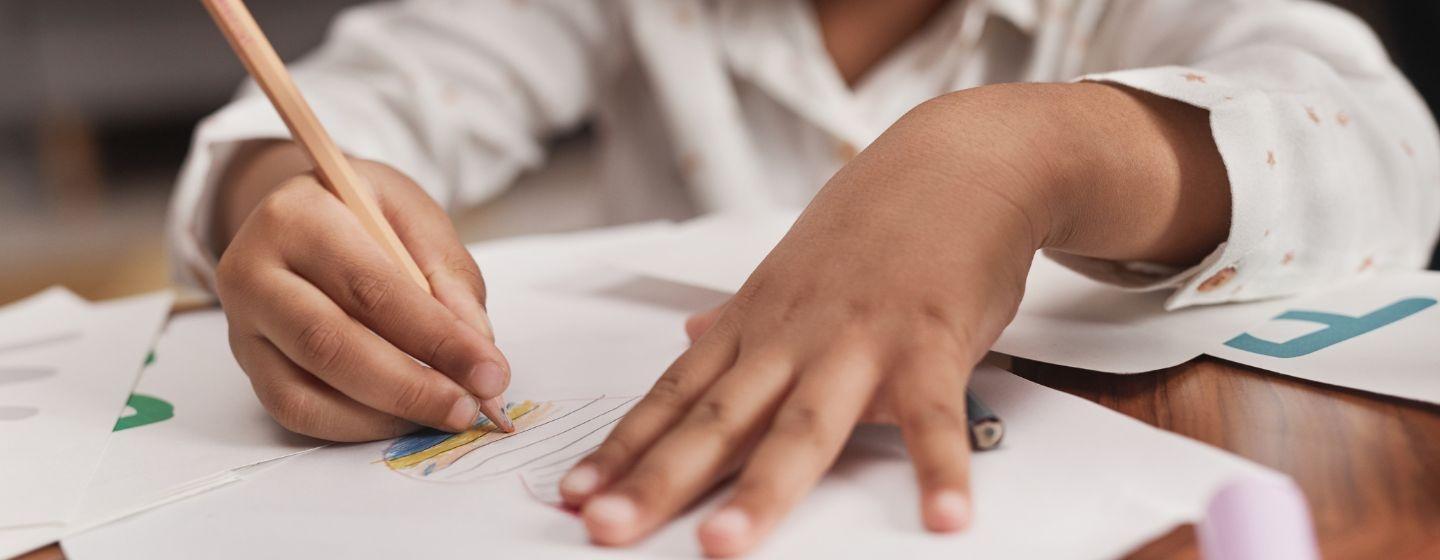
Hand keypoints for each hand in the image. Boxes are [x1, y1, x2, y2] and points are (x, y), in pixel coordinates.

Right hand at [215, 156, 512, 441]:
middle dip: (411, 388)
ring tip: (441, 414)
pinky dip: (355, 426)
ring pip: (306, 391)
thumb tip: (476, 346)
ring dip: (384, 415)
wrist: (299, 216)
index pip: (372, 289)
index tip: (491, 371)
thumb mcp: (412, 215)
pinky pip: (294, 412)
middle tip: (468, 408)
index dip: (437, 339)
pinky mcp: (247, 364)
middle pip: (331, 345)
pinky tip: (400, 418)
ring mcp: (242, 323)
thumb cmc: (363, 213)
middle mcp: (253, 270)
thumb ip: (449, 276)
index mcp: (296, 217)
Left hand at [558, 93, 1046, 555]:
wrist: (956, 159)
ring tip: (725, 545)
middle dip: (658, 478)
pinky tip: (940, 519)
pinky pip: (933, 417)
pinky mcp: (930, 342)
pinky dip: (939, 469)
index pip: (675, 395)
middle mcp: (795, 336)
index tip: (575, 494)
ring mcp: (859, 340)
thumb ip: (740, 318)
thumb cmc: (876, 221)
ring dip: (763, 488)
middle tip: (608, 527)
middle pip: (716, 418)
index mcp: (757, 325)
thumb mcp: (791, 271)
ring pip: (804, 424)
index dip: (623, 448)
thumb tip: (690, 338)